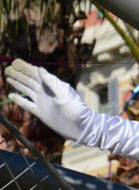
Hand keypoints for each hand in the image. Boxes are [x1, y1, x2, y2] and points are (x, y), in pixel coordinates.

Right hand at [5, 58, 138, 158]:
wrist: (79, 126)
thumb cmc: (75, 109)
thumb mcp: (64, 94)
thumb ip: (52, 82)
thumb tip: (40, 69)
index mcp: (53, 86)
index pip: (36, 74)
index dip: (26, 68)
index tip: (15, 62)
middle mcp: (46, 92)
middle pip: (30, 81)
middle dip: (19, 74)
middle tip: (7, 68)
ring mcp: (43, 102)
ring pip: (27, 90)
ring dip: (17, 84)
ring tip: (8, 77)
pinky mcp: (40, 112)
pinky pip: (27, 104)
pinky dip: (19, 100)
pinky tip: (11, 95)